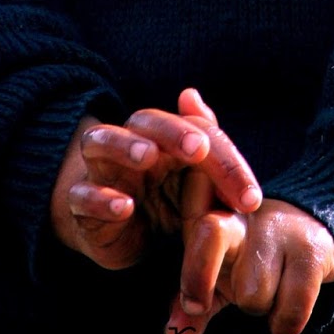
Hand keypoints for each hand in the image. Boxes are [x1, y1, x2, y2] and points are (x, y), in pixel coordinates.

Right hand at [50, 88, 260, 270]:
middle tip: (199, 149)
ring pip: (100, 141)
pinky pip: (82, 194)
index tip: (252, 199)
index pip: (196, 131)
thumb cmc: (164, 204)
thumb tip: (195, 96)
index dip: (226, 161)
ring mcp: (102, 171)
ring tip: (147, 156)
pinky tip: (123, 207)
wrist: (118, 237)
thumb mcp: (194, 190)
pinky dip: (101, 198)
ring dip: (125, 145)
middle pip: (145, 121)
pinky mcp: (80, 204)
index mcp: (164, 139)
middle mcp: (130, 144)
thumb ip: (209, 154)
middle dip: (173, 131)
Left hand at [166, 172, 333, 333]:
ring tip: (271, 287)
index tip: (195, 306)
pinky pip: (291, 309)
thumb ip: (196, 303)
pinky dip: (285, 324)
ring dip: (262, 307)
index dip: (197, 272)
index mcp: (215, 216)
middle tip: (244, 287)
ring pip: (255, 298)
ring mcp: (282, 230)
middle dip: (234, 295)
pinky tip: (287, 309)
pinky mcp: (312, 250)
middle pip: (223, 260)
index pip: (203, 231)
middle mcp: (248, 216)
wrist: (308, 232)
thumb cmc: (249, 256)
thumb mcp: (218, 274)